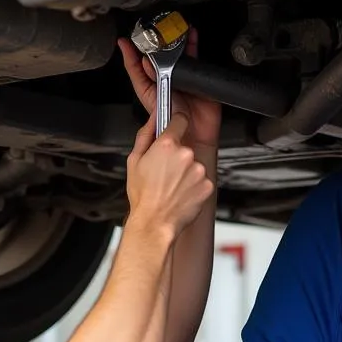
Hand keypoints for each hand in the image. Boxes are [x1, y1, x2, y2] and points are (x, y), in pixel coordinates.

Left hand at [118, 29, 222, 148]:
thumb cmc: (171, 127)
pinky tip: (191, 36)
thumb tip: (145, 60)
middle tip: (153, 30)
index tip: (124, 41)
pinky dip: (193, 46)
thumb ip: (148, 81)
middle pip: (158, 57)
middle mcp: (165, 81)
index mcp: (150, 87)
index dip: (130, 54)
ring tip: (172, 27)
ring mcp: (182, 79)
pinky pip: (196, 59)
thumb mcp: (154, 102)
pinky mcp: (198, 79)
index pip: (137, 68)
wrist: (193, 138)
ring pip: (177, 54)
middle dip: (156, 42)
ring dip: (175, 41)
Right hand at [126, 112, 214, 237]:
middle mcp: (186, 155)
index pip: (180, 120)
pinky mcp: (207, 185)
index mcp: (167, 145)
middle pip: (186, 146)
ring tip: (171, 185)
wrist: (154, 222)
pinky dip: (193, 186)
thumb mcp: (134, 160)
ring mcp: (198, 170)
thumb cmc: (143, 196)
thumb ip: (145, 134)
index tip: (174, 129)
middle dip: (177, 156)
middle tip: (164, 171)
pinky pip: (201, 180)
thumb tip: (153, 118)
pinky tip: (180, 193)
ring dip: (186, 172)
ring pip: (194, 164)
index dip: (175, 125)